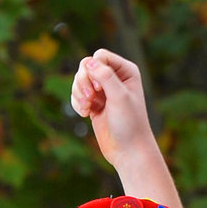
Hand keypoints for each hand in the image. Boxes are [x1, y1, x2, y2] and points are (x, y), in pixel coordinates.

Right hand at [69, 50, 153, 171]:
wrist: (128, 150)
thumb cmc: (129, 123)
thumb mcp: (119, 97)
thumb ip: (105, 76)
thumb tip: (88, 62)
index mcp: (126, 71)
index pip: (100, 56)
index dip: (94, 70)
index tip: (99, 89)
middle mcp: (115, 77)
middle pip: (86, 65)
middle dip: (83, 82)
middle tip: (90, 99)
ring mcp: (103, 91)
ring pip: (79, 80)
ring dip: (79, 93)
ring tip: (87, 108)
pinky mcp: (94, 103)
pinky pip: (77, 94)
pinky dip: (77, 103)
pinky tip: (85, 114)